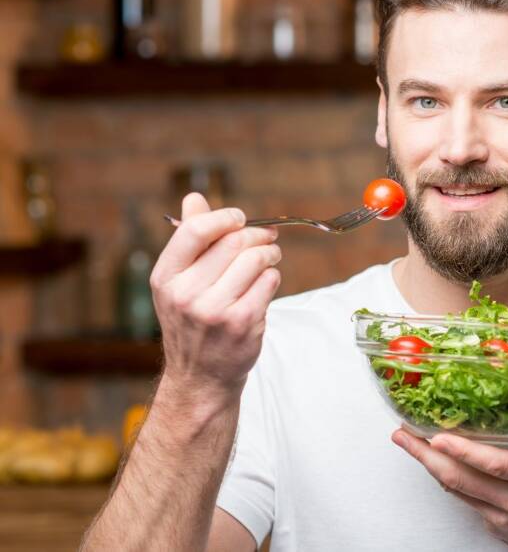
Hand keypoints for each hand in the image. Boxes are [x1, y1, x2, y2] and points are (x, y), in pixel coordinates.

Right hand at [150, 193, 281, 405]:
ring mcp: (214, 310)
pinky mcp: (242, 322)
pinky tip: (265, 284)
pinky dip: (272, 277)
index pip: (196, 230)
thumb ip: (190, 239)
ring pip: (255, 259)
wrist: (200, 377)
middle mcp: (186, 294)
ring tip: (269, 258)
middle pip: (233, 242)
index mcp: (166, 277)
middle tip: (267, 237)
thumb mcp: (179, 282)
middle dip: (257, 235)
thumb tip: (195, 198)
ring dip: (269, 254)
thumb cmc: (193, 322)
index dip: (224, 217)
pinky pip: (269, 282)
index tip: (239, 218)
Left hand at [392, 384, 507, 550]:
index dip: (465, 453)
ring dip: (429, 468)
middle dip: (427, 456)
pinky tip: (433, 464)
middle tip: (402, 434)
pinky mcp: (496, 527)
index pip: (496, 466)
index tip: (438, 437)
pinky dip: (447, 482)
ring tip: (407, 443)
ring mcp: (502, 517)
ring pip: (456, 492)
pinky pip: (465, 502)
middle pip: (461, 480)